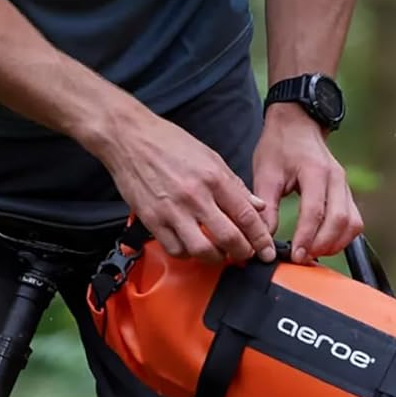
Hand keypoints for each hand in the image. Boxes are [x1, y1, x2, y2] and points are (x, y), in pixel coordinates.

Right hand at [89, 106, 276, 264]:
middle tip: (245, 256)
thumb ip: (234, 184)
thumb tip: (256, 205)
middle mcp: (195, 196)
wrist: (130, 138)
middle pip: (229, 238)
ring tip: (219, 254)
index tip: (265, 250)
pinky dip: (188, 254)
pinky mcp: (153, 220)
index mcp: (214, 178)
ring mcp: (173, 211)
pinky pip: (175, 249)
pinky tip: (192, 246)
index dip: (260, 238)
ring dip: (216, 258)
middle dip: (242, 253)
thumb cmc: (168, 143)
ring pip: (202, 250)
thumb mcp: (210, 156)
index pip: (246, 216)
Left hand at [252, 103, 362, 263]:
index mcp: (315, 172)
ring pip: (352, 223)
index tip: (295, 255)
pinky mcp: (346, 193)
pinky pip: (354, 221)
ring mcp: (345, 186)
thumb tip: (264, 240)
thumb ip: (266, 208)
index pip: (316, 211)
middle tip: (302, 258)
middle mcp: (336, 179)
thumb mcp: (265, 174)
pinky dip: (343, 237)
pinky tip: (323, 244)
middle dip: (322, 244)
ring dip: (335, 243)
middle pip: (340, 220)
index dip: (306, 237)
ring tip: (312, 253)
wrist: (297, 124)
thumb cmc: (279, 146)